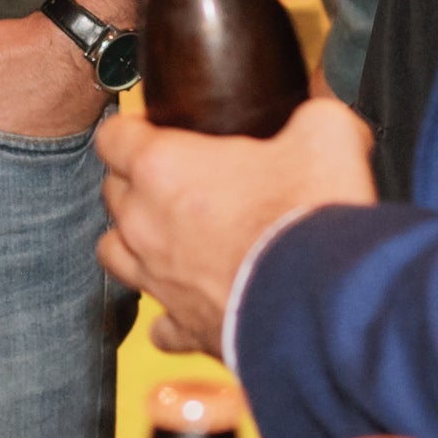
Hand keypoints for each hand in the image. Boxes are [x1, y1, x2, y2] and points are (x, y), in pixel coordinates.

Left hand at [97, 90, 379, 352]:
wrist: (324, 304)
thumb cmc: (310, 214)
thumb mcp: (325, 134)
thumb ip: (311, 113)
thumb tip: (317, 110)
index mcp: (163, 167)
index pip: (113, 136)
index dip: (134, 128)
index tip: (160, 128)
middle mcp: (145, 224)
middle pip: (112, 192)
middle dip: (136, 180)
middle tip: (182, 178)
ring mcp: (158, 280)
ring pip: (114, 254)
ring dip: (134, 242)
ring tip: (170, 237)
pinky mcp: (184, 328)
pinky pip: (160, 324)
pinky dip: (171, 313)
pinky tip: (196, 303)